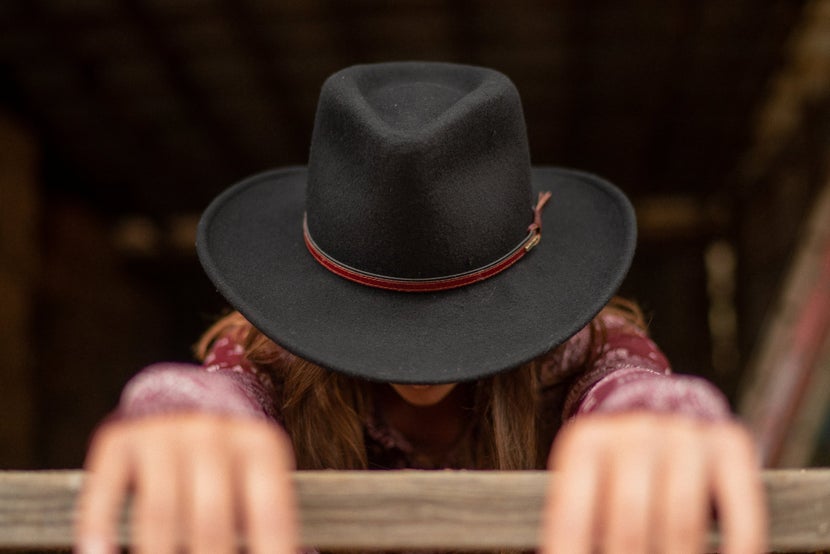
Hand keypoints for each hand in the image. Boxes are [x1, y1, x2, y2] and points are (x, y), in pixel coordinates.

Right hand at [75, 413, 296, 553]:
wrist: (186, 401)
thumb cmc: (229, 466)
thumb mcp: (256, 482)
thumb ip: (265, 528)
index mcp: (260, 446)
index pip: (270, 516)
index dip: (270, 553)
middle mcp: (214, 433)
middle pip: (211, 522)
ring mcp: (164, 433)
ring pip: (160, 514)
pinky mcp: (120, 438)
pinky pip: (105, 494)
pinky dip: (100, 532)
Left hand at [541, 412, 766, 553]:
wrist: (663, 411)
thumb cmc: (616, 471)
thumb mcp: (586, 487)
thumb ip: (577, 530)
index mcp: (583, 441)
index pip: (571, 519)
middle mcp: (632, 430)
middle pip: (628, 527)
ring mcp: (684, 433)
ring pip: (681, 526)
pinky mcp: (729, 443)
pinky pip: (740, 516)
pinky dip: (735, 550)